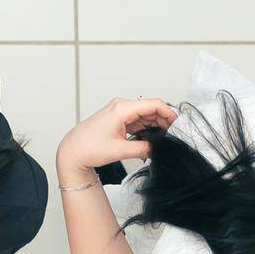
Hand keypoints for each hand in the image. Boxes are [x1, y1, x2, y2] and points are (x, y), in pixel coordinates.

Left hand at [57, 96, 178, 180]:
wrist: (75, 150)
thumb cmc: (91, 147)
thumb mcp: (121, 150)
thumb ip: (143, 148)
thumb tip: (158, 149)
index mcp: (122, 108)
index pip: (153, 104)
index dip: (169, 113)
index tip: (179, 126)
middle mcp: (122, 106)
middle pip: (151, 108)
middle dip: (165, 120)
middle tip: (176, 137)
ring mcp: (121, 112)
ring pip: (146, 114)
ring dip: (157, 125)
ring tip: (167, 140)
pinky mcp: (120, 120)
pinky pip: (139, 120)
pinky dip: (149, 128)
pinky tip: (155, 140)